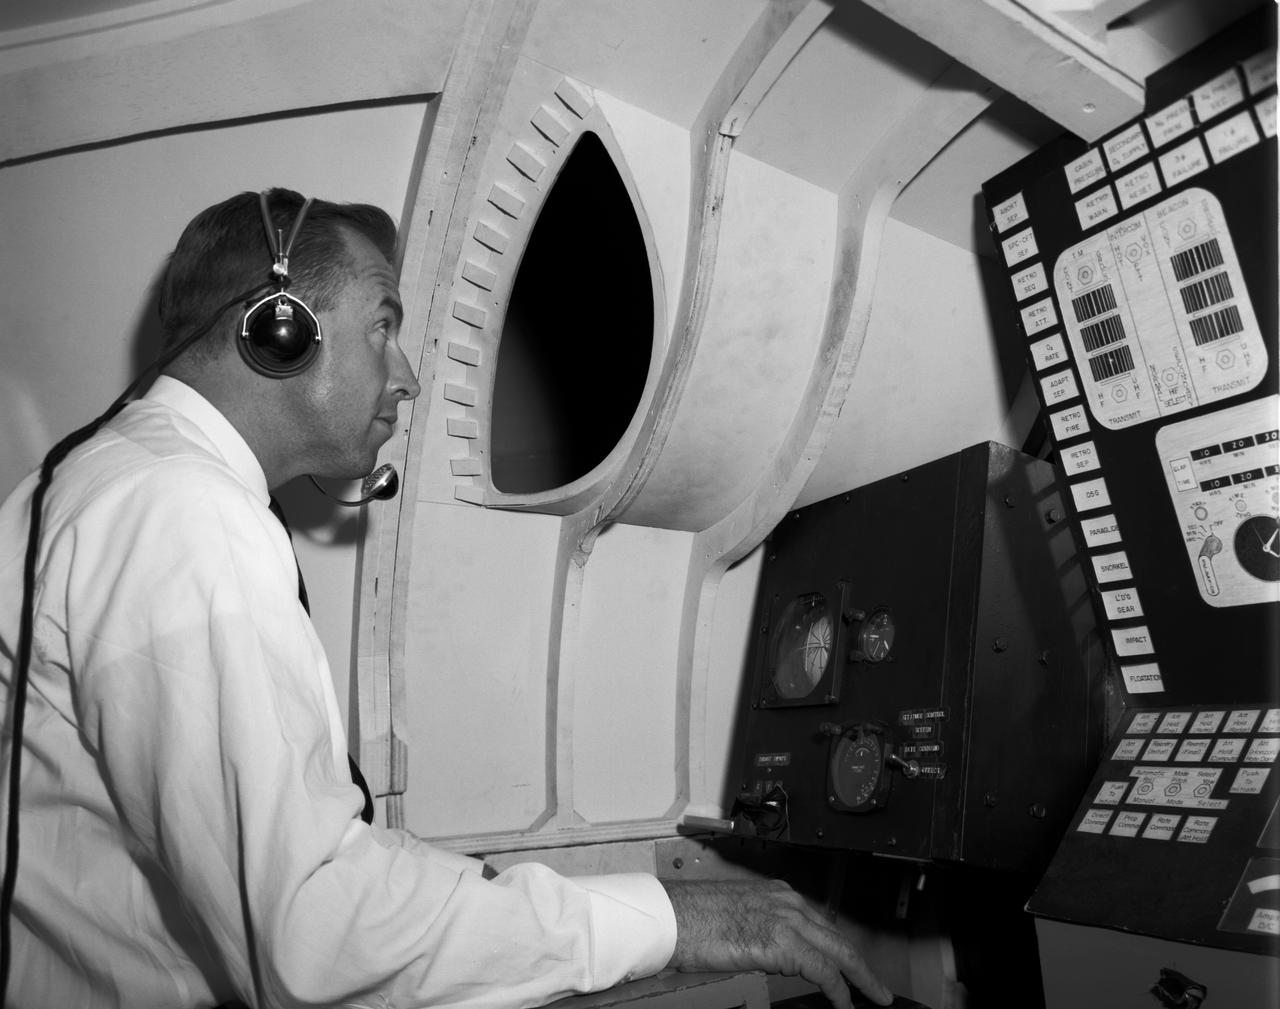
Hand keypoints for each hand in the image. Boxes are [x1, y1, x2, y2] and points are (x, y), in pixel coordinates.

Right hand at [661, 878, 892, 1007]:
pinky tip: (844, 1003)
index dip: (836, 947)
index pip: (818, 923)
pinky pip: (823, 969)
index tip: (847, 964)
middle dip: (859, 963)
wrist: (673, 916)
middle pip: (836, 936)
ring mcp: (787, 920)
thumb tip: (768, 953)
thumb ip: (760, 930)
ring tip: (873, 996)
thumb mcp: (736, 915)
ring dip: (859, 976)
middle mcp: (787, 902)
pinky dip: (838, 989)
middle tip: (877, 987)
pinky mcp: (782, 942)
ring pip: (838, 950)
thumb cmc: (692, 918)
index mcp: (776, 894)